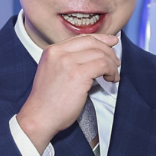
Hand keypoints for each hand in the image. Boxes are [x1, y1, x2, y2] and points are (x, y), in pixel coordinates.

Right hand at [16, 33, 118, 152]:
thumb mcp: (53, 72)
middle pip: (92, 43)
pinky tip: (111, 79)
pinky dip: (111, 71)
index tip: (112, 42)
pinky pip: (103, 65)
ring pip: (100, 53)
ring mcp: (68, 62)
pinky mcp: (78, 74)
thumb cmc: (48, 101)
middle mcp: (58, 53)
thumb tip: (92, 56)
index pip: (81, 38)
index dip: (101, 39)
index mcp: (52, 51)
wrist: (39, 117)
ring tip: (113, 75)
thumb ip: (68, 61)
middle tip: (116, 62)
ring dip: (111, 64)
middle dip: (109, 51)